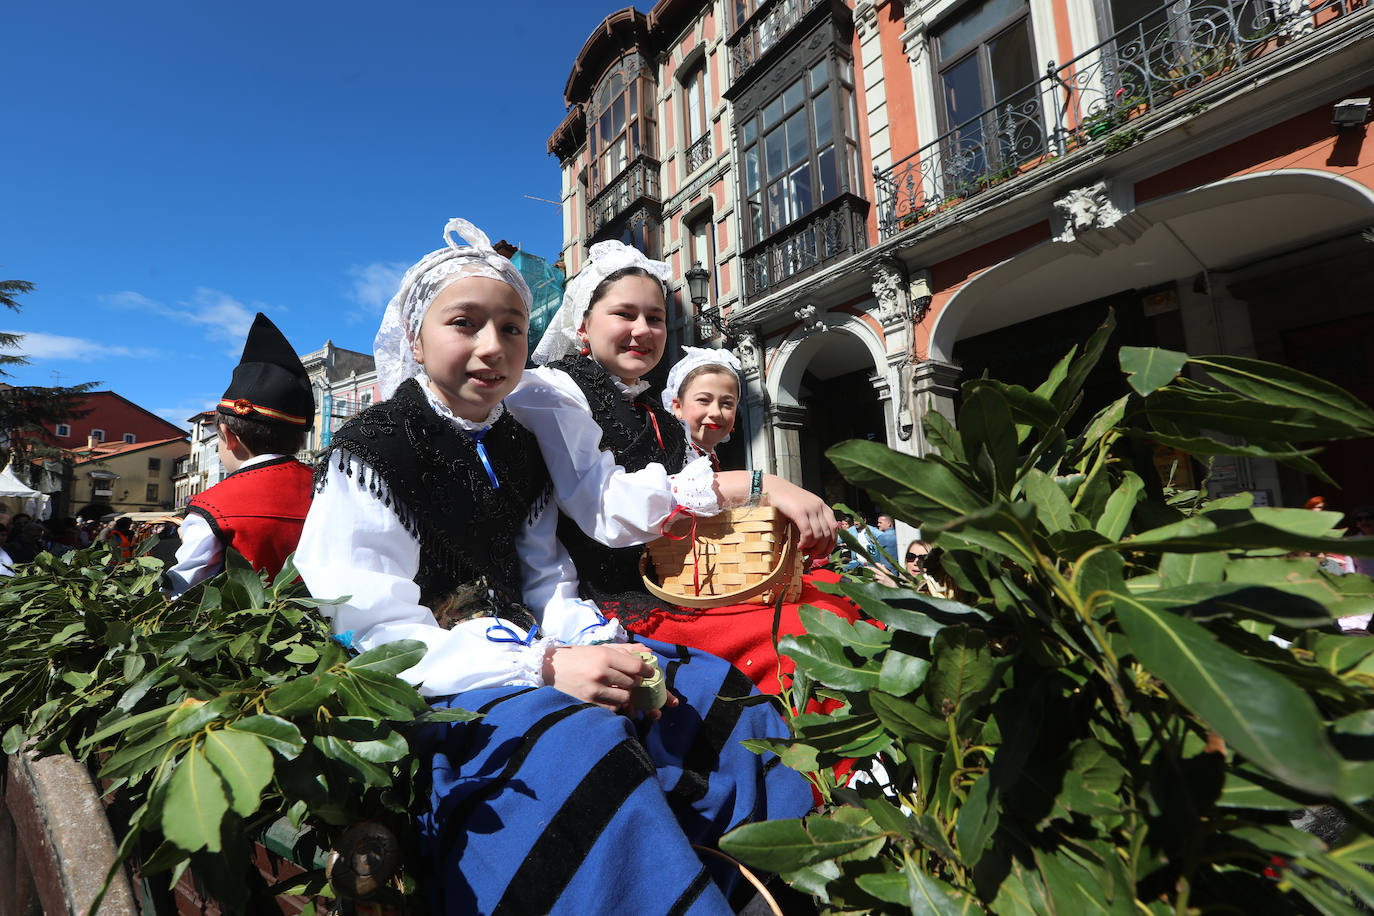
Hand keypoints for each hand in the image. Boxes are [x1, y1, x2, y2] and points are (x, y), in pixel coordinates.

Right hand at [543, 644, 676, 718]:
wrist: (546, 669)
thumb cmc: (575, 656)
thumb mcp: (598, 648)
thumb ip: (624, 650)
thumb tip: (647, 651)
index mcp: (604, 656)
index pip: (636, 666)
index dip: (647, 670)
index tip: (649, 672)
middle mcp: (601, 673)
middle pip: (632, 683)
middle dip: (636, 682)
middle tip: (631, 680)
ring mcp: (594, 690)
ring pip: (625, 697)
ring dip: (626, 694)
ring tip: (618, 688)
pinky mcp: (588, 703)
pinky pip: (613, 707)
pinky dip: (615, 703)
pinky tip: (608, 696)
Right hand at [764, 476, 837, 554]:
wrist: (771, 487)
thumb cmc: (785, 500)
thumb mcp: (803, 508)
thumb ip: (811, 519)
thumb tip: (816, 541)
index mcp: (822, 506)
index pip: (834, 528)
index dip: (831, 543)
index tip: (823, 553)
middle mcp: (819, 506)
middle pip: (828, 534)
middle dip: (821, 549)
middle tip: (812, 555)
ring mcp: (810, 508)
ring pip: (819, 535)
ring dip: (812, 547)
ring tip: (803, 550)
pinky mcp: (799, 511)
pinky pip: (807, 533)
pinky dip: (805, 543)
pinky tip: (799, 546)